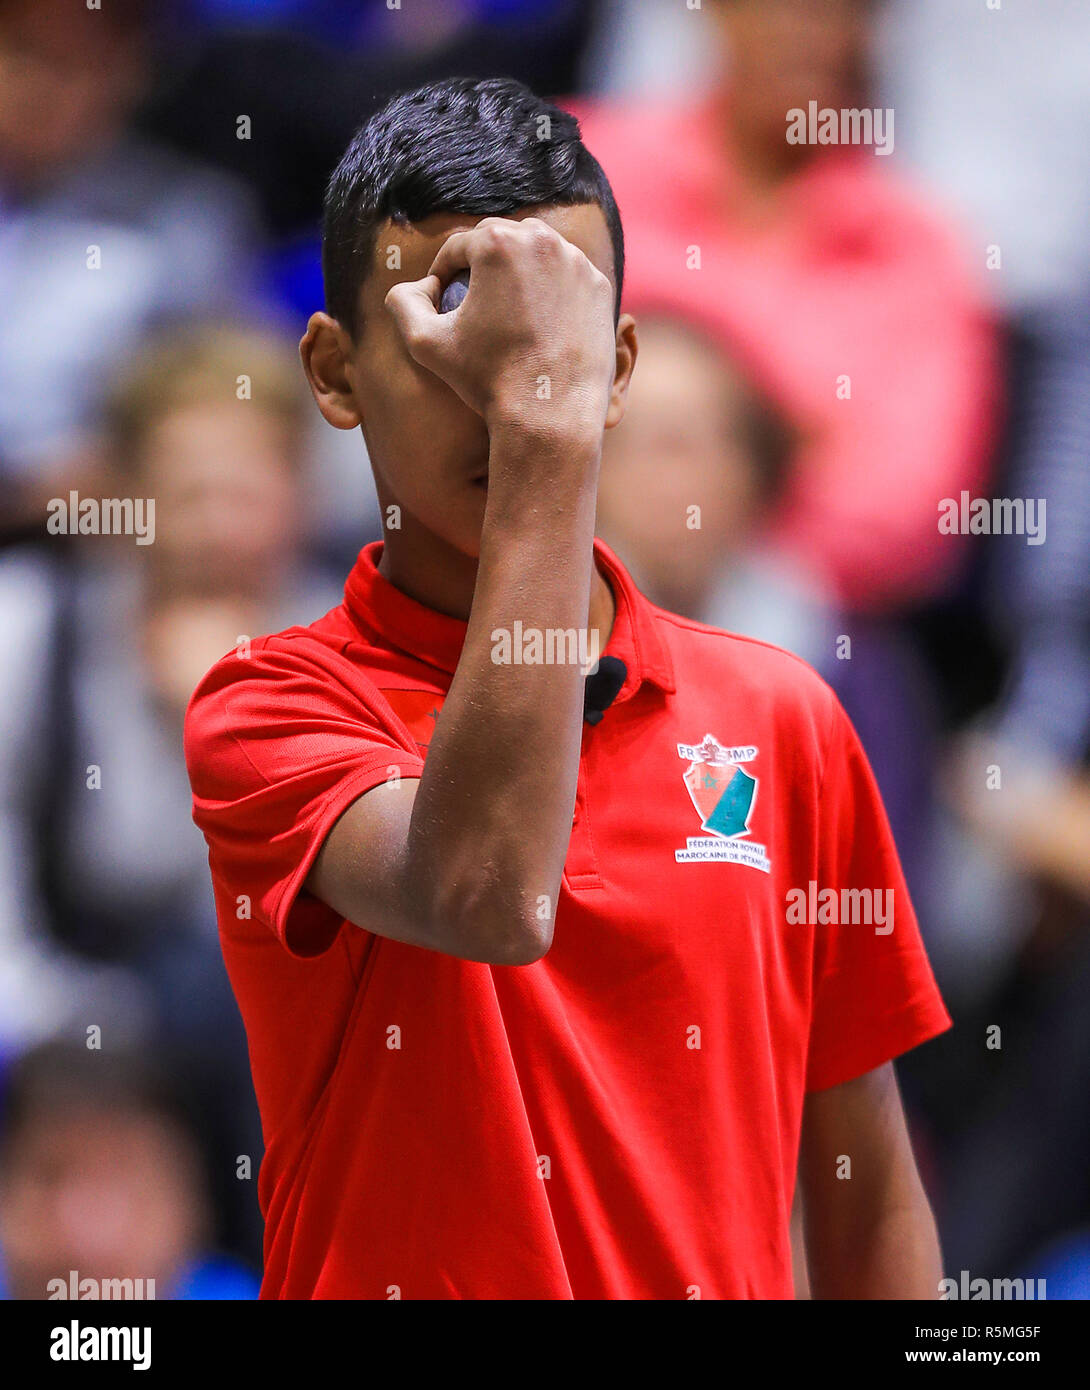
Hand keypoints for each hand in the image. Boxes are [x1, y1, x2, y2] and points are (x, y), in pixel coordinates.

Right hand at [384, 216, 615, 439]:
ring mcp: (578, 263)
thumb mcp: (426, 343)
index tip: (441, 297)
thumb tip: (417, 285)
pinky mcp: (600, 287)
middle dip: (482, 262)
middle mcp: (542, 241)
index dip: (443, 270)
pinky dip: (552, 289)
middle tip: (473, 296)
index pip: (459, 246)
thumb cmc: (486, 379)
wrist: (550, 414)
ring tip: (507, 304)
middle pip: (500, 239)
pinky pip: (568, 276)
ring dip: (519, 269)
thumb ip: (403, 303)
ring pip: (538, 252)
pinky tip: (540, 319)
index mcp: (497, 244)